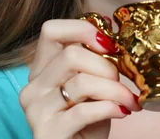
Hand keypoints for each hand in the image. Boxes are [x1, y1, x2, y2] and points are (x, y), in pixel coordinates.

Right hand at [18, 19, 140, 138]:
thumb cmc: (87, 123)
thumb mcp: (90, 88)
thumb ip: (92, 62)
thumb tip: (109, 32)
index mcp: (41, 70)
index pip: (51, 30)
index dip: (82, 30)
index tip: (109, 45)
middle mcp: (32, 87)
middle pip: (72, 55)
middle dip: (106, 67)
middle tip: (122, 83)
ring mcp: (36, 110)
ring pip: (82, 82)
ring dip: (115, 90)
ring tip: (128, 101)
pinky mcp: (48, 132)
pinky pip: (85, 110)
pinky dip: (110, 108)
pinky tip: (121, 112)